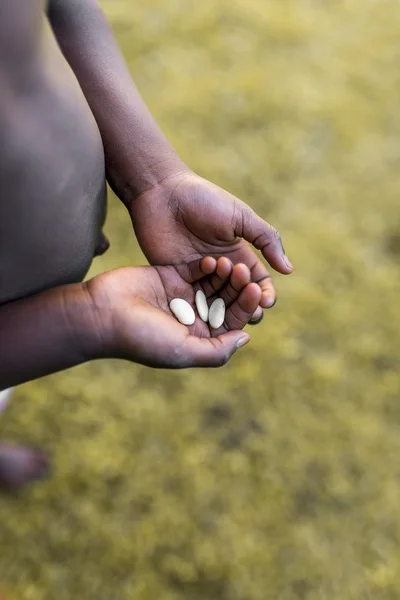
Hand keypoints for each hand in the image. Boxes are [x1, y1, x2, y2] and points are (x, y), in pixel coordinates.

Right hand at [84, 258, 260, 368]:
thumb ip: (216, 350)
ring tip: (230, 264)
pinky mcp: (171, 276)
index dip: (246, 307)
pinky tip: (212, 260)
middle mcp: (194, 317)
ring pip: (214, 283)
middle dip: (238, 287)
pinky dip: (207, 265)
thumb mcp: (183, 352)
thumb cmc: (141, 338)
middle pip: (226, 300)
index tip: (255, 290)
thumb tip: (246, 337)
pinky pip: (196, 269)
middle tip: (245, 271)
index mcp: (199, 338)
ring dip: (225, 274)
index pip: (232, 322)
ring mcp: (184, 295)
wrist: (102, 314)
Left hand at [129, 171, 292, 318]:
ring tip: (230, 318)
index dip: (264, 292)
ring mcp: (198, 277)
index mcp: (239, 254)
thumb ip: (265, 239)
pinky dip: (201, 309)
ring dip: (225, 311)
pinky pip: (192, 300)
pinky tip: (205, 316)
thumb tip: (289, 270)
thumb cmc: (203, 200)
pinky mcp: (176, 281)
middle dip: (247, 306)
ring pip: (216, 303)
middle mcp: (221, 270)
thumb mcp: (240, 216)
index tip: (266, 300)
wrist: (162, 193)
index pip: (257, 281)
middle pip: (238, 297)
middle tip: (250, 313)